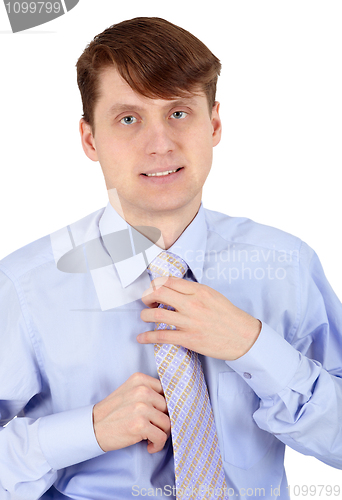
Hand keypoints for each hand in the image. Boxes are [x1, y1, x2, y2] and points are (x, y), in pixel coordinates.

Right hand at [92, 372, 170, 453]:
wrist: (92, 427)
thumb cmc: (113, 412)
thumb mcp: (129, 391)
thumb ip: (148, 391)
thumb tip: (172, 402)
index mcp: (140, 379)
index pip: (167, 391)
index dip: (165, 406)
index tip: (160, 415)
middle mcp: (142, 390)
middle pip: (168, 408)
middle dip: (163, 421)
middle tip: (154, 428)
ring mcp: (141, 407)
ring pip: (167, 423)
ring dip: (161, 434)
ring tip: (151, 437)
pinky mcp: (140, 424)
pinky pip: (161, 437)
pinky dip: (157, 445)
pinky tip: (149, 445)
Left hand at [137, 277, 260, 360]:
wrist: (243, 336)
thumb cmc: (229, 316)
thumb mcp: (212, 295)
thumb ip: (193, 291)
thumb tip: (173, 290)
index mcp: (199, 290)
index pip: (169, 281)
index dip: (156, 284)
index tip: (153, 290)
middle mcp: (192, 303)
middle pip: (159, 293)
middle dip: (147, 296)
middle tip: (147, 302)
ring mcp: (190, 322)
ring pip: (157, 314)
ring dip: (145, 315)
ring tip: (145, 317)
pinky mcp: (189, 339)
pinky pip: (162, 336)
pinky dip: (148, 337)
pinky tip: (141, 338)